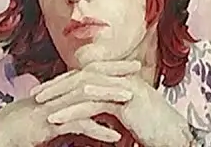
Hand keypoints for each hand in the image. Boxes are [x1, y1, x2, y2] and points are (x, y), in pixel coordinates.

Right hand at [0, 61, 142, 146]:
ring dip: (110, 96)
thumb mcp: (53, 114)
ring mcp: (55, 105)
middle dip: (115, 71)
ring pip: (87, 96)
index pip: (90, 72)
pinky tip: (114, 137)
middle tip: (138, 68)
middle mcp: (59, 92)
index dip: (110, 66)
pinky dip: (98, 130)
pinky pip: (78, 124)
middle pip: (91, 76)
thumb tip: (91, 113)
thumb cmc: (25, 125)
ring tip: (131, 97)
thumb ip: (72, 110)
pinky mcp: (51, 123)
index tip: (131, 65)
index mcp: (61, 89)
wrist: (1, 133)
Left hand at [31, 60, 193, 146]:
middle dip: (57, 84)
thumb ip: (111, 110)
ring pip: (83, 87)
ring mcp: (125, 86)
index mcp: (121, 78)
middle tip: (36, 93)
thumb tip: (93, 114)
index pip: (87, 75)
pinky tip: (56, 119)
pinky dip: (71, 111)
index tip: (46, 90)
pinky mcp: (125, 100)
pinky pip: (92, 104)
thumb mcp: (127, 116)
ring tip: (40, 104)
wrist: (174, 137)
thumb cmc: (153, 130)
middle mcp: (122, 77)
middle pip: (82, 75)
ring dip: (59, 95)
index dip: (65, 81)